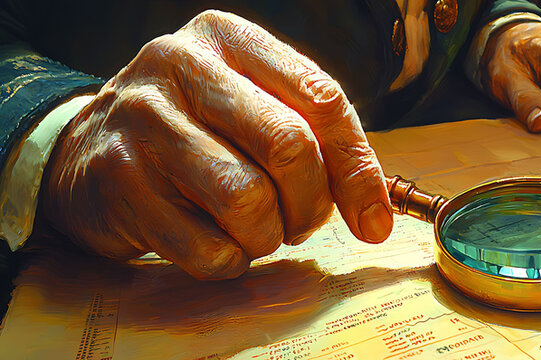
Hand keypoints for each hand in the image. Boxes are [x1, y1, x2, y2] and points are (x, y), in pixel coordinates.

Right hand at [41, 10, 392, 279]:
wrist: (88, 149)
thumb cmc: (195, 128)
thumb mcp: (251, 104)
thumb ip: (316, 139)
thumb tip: (376, 215)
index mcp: (229, 38)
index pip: (321, 97)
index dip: (358, 166)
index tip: (373, 218)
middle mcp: (181, 66)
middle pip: (289, 146)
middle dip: (312, 203)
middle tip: (302, 221)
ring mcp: (143, 123)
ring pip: (247, 201)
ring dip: (268, 235)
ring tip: (256, 228)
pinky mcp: (119, 183)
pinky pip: (208, 248)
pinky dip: (229, 260)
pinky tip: (216, 240)